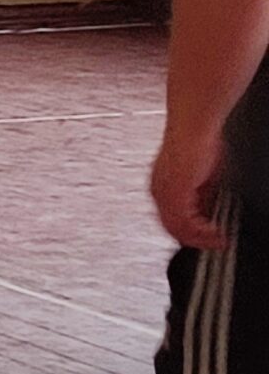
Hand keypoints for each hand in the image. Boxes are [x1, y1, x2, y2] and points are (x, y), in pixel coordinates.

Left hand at [153, 121, 230, 249]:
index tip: (207, 237)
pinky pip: (183, 221)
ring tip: (216, 242)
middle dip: (194, 239)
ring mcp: (163, 193)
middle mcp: (158, 192)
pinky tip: (213, 234)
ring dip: (198, 238)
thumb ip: (203, 196)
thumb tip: (210, 211)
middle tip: (213, 245)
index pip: (172, 219)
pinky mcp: (173, 193)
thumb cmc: (198, 143)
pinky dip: (199, 232)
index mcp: (163, 188)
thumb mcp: (204, 176)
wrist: (193, 128)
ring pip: (176, 228)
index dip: (190, 232)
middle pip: (172, 227)